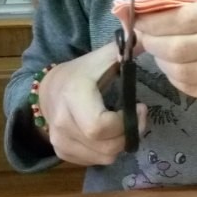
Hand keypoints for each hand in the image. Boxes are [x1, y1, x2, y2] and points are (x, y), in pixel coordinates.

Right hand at [37, 43, 147, 165]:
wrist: (48, 89)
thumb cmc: (81, 73)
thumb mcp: (99, 59)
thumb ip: (123, 50)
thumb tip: (148, 34)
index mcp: (74, 97)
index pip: (100, 127)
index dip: (126, 123)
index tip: (140, 107)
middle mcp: (63, 123)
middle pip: (107, 147)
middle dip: (129, 135)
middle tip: (136, 118)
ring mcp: (60, 141)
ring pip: (104, 157)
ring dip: (120, 144)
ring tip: (122, 125)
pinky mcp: (62, 153)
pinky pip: (95, 161)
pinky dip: (107, 150)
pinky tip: (108, 134)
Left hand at [133, 0, 196, 103]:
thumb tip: (139, 2)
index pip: (183, 18)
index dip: (153, 22)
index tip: (137, 20)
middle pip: (179, 48)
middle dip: (152, 43)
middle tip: (144, 38)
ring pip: (182, 72)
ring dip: (161, 62)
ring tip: (160, 52)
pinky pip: (191, 88)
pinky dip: (175, 78)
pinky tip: (176, 66)